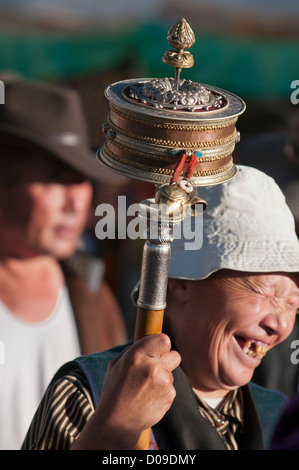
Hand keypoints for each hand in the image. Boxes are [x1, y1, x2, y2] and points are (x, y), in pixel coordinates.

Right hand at [72, 334, 180, 449]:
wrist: (117, 422)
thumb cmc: (115, 390)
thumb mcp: (116, 364)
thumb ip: (135, 350)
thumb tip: (150, 339)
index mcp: (137, 355)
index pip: (164, 339)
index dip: (161, 345)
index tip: (156, 350)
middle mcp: (152, 367)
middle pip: (175, 355)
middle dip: (167, 360)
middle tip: (155, 368)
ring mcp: (163, 383)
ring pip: (172, 373)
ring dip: (163, 378)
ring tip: (145, 388)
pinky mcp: (169, 396)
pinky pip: (171, 387)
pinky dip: (163, 391)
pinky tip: (149, 398)